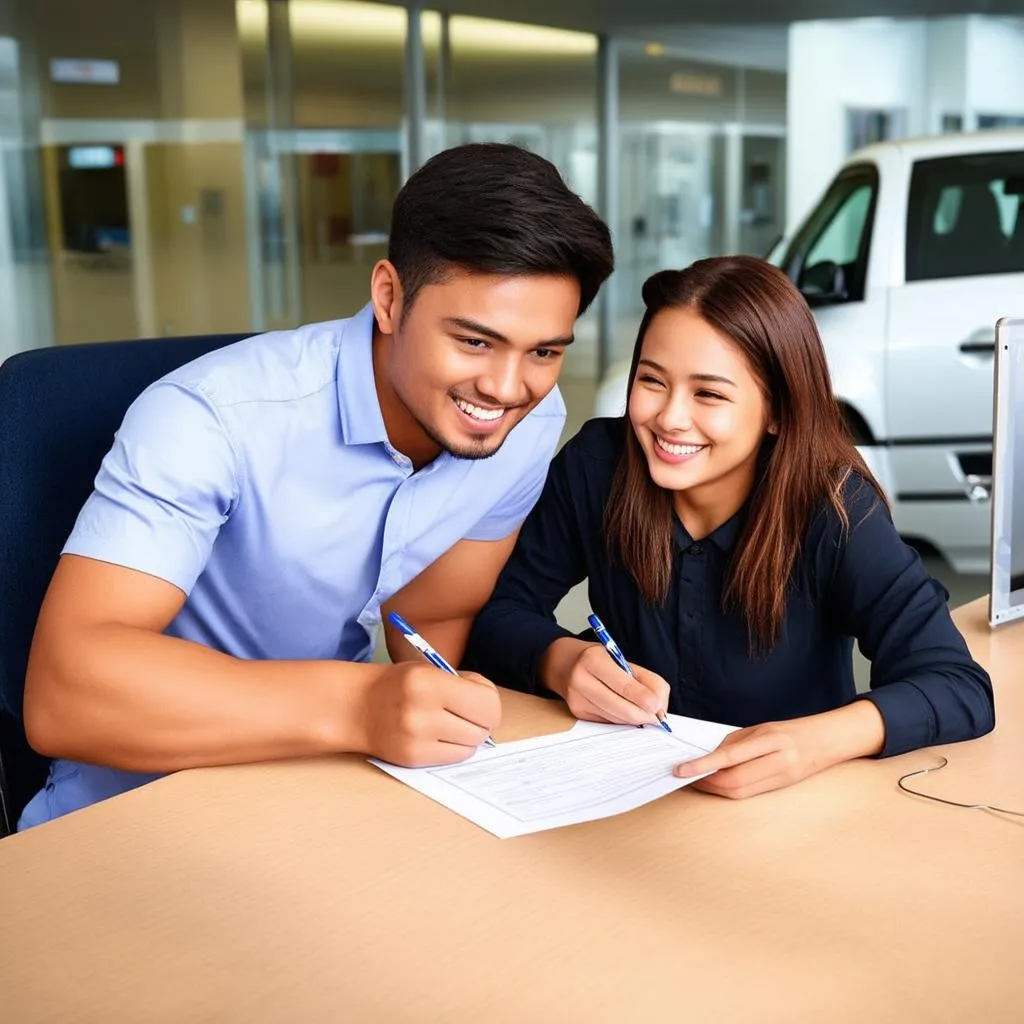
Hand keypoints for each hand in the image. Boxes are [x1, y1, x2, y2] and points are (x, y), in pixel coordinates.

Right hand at [356, 661, 500, 766]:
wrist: (355, 706)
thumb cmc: (398, 685)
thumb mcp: (429, 670)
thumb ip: (462, 684)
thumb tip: (491, 708)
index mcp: (429, 682)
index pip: (486, 703)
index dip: (489, 702)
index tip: (480, 698)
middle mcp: (422, 712)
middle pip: (482, 728)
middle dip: (481, 720)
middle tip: (467, 712)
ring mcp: (417, 739)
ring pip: (471, 746)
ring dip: (468, 736)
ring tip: (451, 723)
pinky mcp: (412, 759)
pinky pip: (454, 758)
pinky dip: (455, 748)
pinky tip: (440, 735)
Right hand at [540, 637, 669, 727]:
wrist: (562, 663)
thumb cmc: (596, 659)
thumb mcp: (620, 658)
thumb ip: (644, 680)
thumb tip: (659, 707)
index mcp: (594, 660)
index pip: (625, 686)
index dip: (645, 699)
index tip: (658, 707)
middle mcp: (581, 680)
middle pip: (621, 708)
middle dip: (644, 715)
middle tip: (656, 717)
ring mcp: (577, 699)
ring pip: (616, 718)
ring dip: (634, 719)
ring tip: (643, 712)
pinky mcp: (577, 713)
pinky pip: (608, 721)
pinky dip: (621, 719)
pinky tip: (624, 710)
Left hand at [674, 703, 884, 798]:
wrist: (828, 740)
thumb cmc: (792, 730)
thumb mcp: (761, 727)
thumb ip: (735, 742)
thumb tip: (709, 758)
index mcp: (771, 739)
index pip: (729, 756)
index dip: (702, 765)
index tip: (681, 769)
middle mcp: (778, 760)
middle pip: (733, 780)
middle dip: (706, 781)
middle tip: (687, 775)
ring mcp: (782, 777)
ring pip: (740, 791)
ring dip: (715, 789)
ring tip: (699, 780)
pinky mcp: (783, 788)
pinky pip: (750, 794)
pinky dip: (730, 791)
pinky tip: (718, 785)